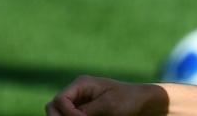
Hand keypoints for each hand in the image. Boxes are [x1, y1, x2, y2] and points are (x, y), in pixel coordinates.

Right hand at [45, 75, 165, 115]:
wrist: (143, 103)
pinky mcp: (83, 113)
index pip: (59, 100)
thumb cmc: (128, 100)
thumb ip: (85, 112)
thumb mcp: (108, 105)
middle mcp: (76, 93)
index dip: (67, 113)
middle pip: (53, 107)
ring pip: (58, 115)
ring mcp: (78, 103)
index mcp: (81, 84)